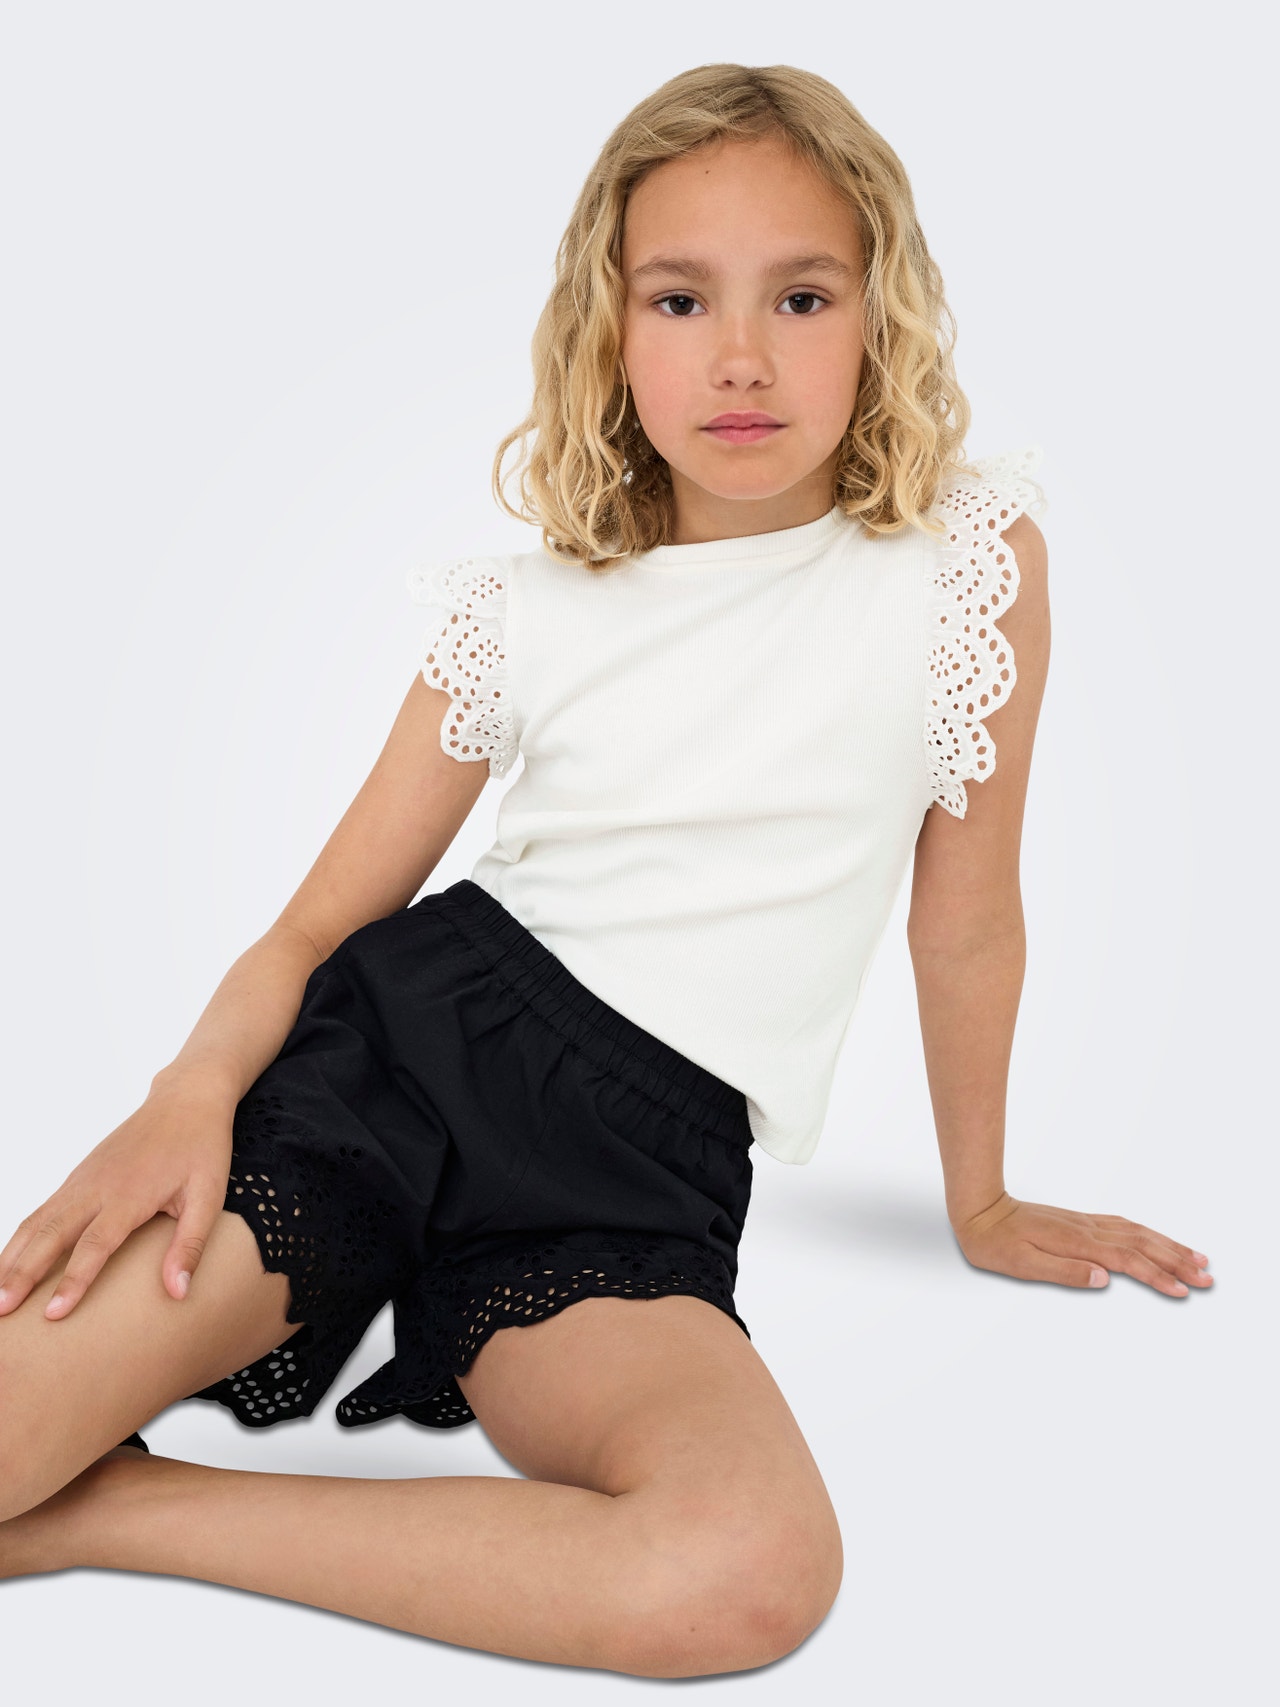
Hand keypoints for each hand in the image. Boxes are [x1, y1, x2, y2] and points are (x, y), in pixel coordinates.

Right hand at [0, 1078, 233, 1320]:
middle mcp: (97, 1187)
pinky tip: (8, 1262)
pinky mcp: (77, 1178)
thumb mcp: (209, 1195)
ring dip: (11, 1258)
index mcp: (130, 1194)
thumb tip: (178, 1292)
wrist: (186, 1099)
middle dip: (21, 1273)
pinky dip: (20, 1239)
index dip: (73, 1280)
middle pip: (50, 1234)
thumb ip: (190, 1244)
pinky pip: (41, 1211)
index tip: (52, 1314)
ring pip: (36, 1222)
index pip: (95, 1244)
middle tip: (0, 1310)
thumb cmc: (201, 1149)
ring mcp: (82, 1180)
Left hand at [953, 1191, 1213, 1297]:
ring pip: (1137, 1232)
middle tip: (1207, 1278)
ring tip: (1196, 1258)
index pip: (1127, 1261)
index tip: (1182, 1291)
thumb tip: (1103, 1278)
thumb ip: (1064, 1272)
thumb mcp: (1022, 1265)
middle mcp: (1086, 1229)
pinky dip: (1147, 1233)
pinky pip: (1123, 1225)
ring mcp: (1085, 1223)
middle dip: (1176, 1261)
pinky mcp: (1080, 1221)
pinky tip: (1157, 1239)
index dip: (1157, 1276)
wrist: (978, 1210)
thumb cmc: (995, 1243)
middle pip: (1142, 1245)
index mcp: (1076, 1243)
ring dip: (1168, 1245)